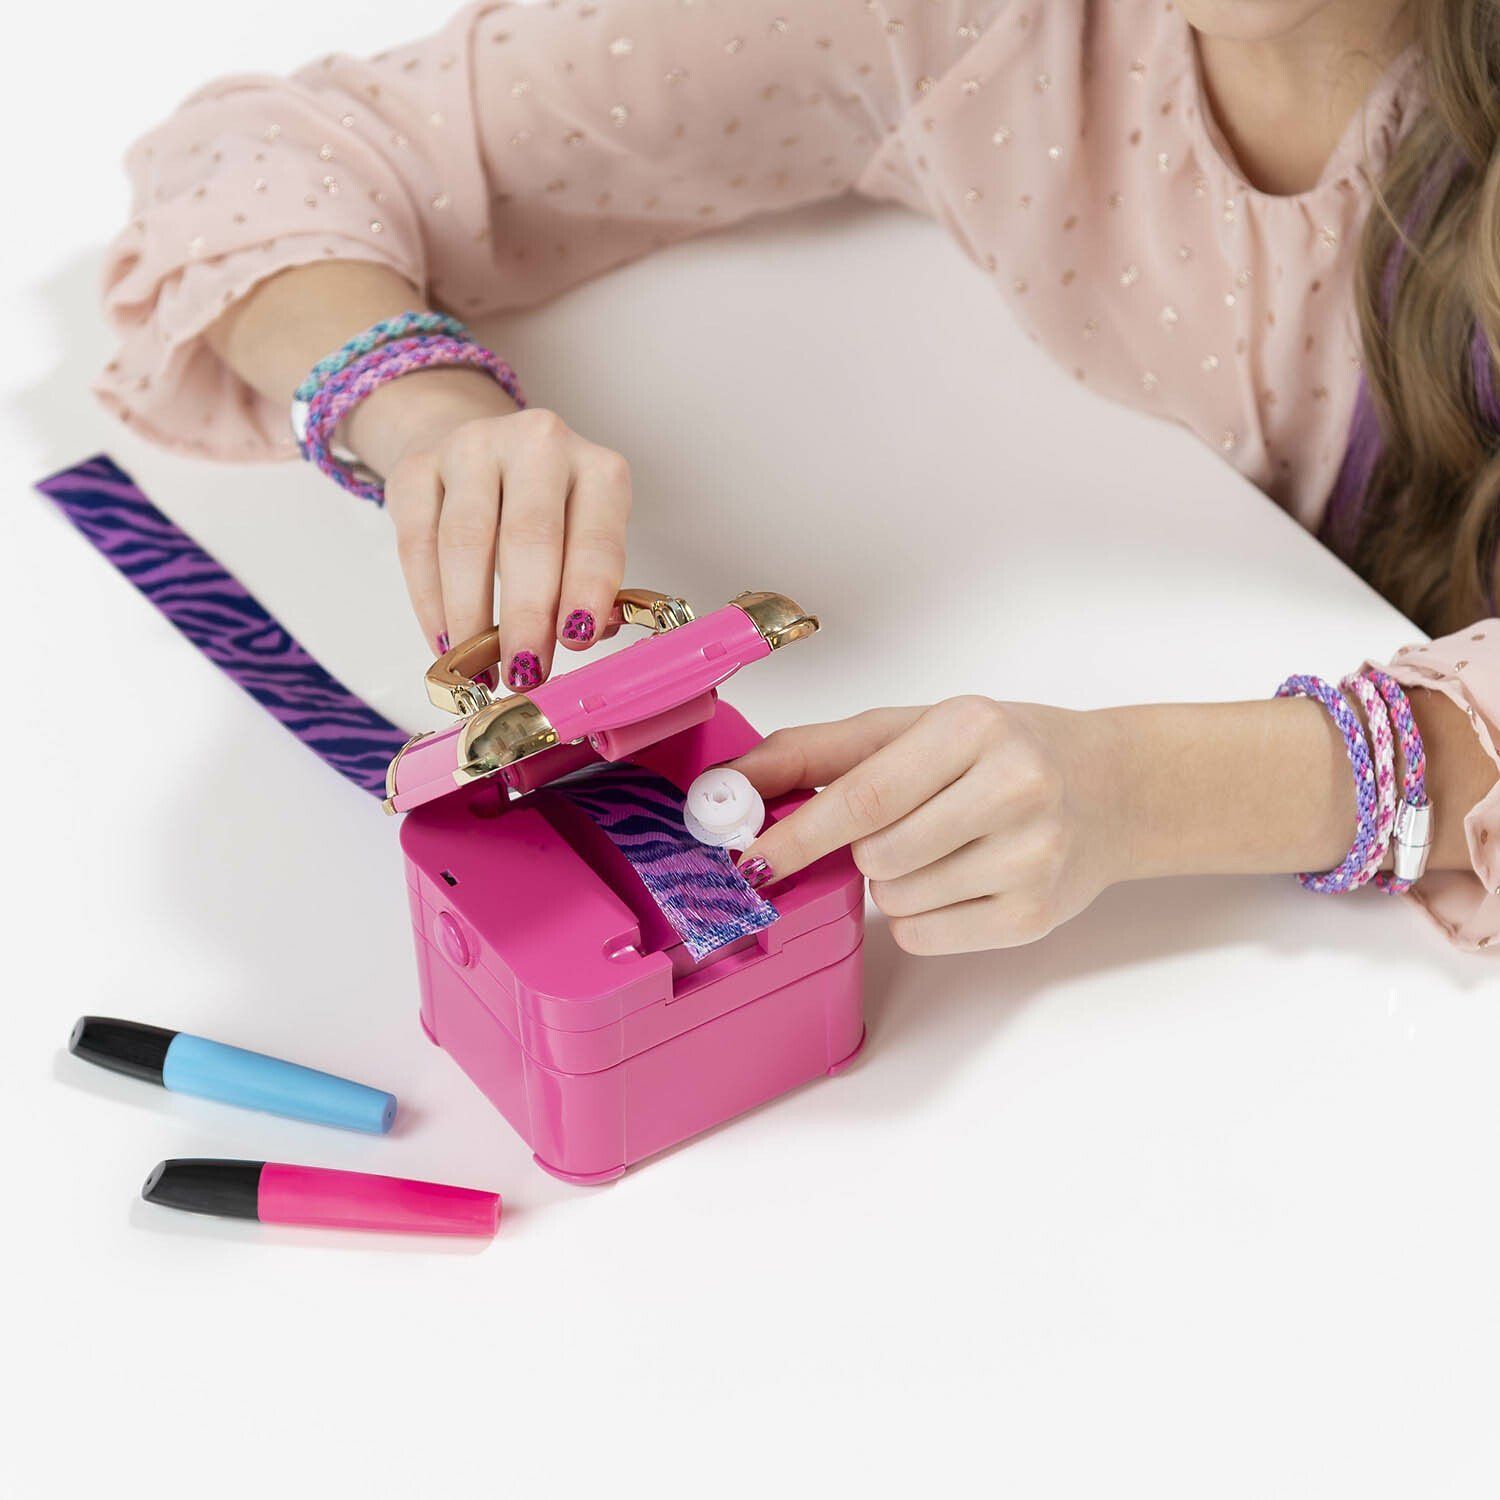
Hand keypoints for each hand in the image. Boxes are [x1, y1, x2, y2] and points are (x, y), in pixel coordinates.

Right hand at [346, 367, 630, 687]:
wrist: (482, 454)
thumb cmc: (549, 514)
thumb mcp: (584, 539)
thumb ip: (589, 587)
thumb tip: (587, 636)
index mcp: (597, 468)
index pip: (596, 534)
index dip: (588, 590)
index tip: (577, 640)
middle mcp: (537, 443)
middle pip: (529, 535)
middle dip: (527, 615)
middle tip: (524, 670)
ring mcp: (471, 447)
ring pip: (465, 541)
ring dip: (472, 616)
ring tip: (480, 669)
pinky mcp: (416, 467)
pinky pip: (417, 543)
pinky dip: (430, 602)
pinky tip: (445, 642)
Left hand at [729, 698, 1132, 954]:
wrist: (1112, 788)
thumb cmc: (1003, 752)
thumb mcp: (917, 727)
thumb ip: (820, 751)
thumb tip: (732, 783)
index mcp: (973, 727)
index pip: (865, 795)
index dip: (798, 834)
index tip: (748, 859)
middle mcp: (1013, 788)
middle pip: (875, 856)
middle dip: (862, 852)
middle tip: (901, 825)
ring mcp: (1032, 857)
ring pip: (895, 900)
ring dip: (891, 884)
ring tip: (942, 848)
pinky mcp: (1036, 914)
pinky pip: (924, 937)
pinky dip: (918, 917)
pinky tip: (960, 880)